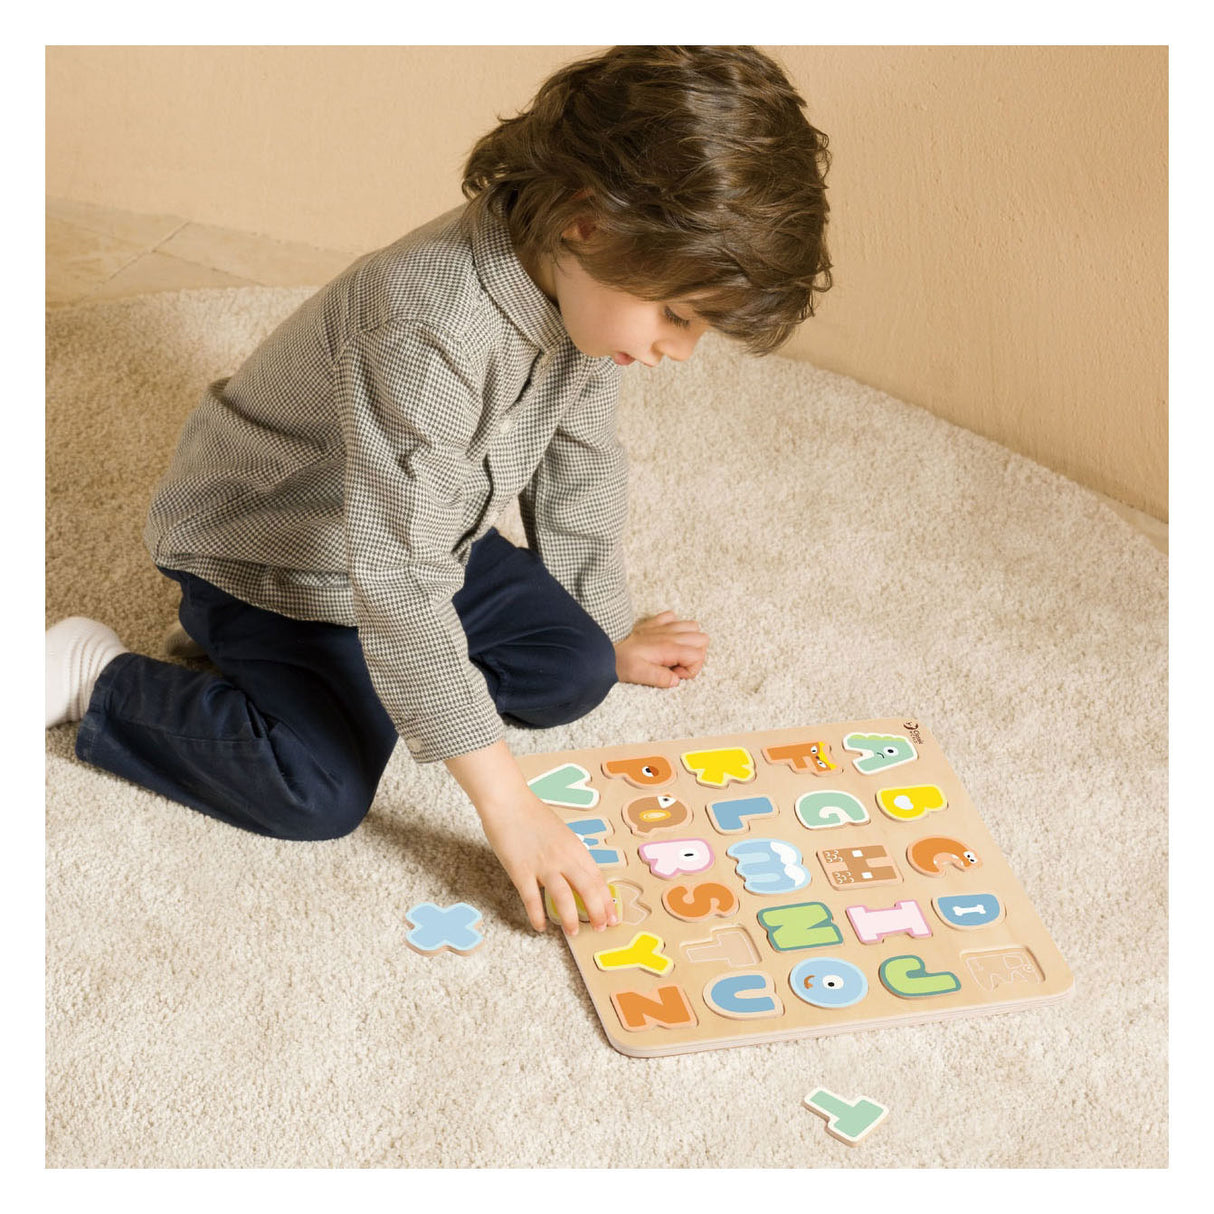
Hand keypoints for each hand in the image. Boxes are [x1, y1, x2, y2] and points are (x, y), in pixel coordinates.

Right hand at [445, 740, 617, 934]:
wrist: (508, 801)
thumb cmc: (532, 815)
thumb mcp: (561, 833)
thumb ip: (570, 853)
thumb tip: (580, 874)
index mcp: (575, 847)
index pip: (597, 878)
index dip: (606, 900)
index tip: (612, 916)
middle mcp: (564, 857)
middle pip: (588, 889)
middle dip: (597, 912)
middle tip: (601, 928)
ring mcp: (543, 865)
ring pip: (564, 898)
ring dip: (571, 918)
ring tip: (574, 932)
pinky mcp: (521, 870)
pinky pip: (532, 899)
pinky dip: (537, 916)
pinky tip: (540, 927)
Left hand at [614, 610, 708, 687]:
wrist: (603, 645)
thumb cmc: (620, 660)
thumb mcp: (640, 674)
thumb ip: (661, 678)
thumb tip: (675, 680)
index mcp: (669, 647)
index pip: (698, 655)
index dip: (691, 669)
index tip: (675, 674)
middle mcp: (670, 634)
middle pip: (702, 639)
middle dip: (696, 654)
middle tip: (677, 665)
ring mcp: (663, 625)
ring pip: (692, 626)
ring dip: (689, 641)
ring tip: (674, 654)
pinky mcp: (654, 622)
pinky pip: (674, 617)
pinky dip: (675, 627)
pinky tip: (665, 640)